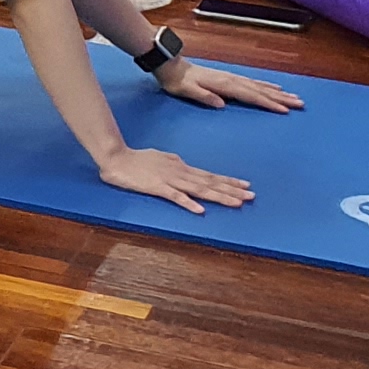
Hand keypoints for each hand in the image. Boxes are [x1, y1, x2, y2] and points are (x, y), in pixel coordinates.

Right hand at [96, 143, 255, 211]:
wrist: (116, 157)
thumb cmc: (136, 159)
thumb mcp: (161, 157)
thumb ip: (174, 163)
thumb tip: (184, 164)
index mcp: (181, 167)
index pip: (210, 176)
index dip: (229, 181)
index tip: (246, 185)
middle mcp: (181, 172)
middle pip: (210, 183)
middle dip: (232, 190)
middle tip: (252, 196)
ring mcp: (170, 180)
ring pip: (199, 189)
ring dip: (219, 196)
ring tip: (237, 203)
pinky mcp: (157, 187)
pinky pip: (175, 197)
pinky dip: (188, 203)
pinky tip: (200, 210)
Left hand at [153, 58, 298, 113]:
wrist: (171, 66)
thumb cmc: (177, 82)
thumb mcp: (186, 91)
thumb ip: (203, 96)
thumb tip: (220, 104)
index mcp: (224, 85)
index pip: (250, 96)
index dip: (268, 103)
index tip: (284, 110)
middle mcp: (232, 80)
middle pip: (261, 90)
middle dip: (281, 98)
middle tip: (300, 104)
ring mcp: (232, 78)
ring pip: (260, 86)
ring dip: (278, 92)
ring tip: (294, 97)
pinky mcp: (230, 78)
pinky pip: (253, 83)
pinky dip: (266, 85)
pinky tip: (275, 87)